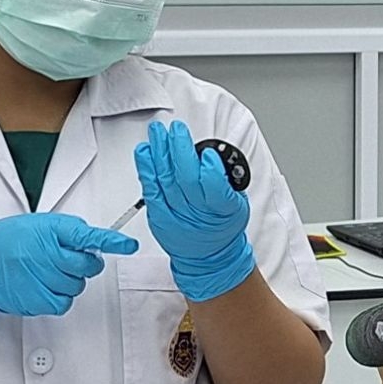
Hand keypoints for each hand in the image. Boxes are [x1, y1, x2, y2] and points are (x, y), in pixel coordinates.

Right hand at [0, 213, 136, 331]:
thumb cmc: (1, 243)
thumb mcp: (33, 225)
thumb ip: (63, 231)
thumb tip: (90, 240)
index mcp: (47, 230)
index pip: (85, 235)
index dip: (111, 241)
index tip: (129, 245)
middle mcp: (45, 253)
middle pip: (88, 265)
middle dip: (83, 264)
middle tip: (61, 260)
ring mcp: (41, 277)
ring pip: (78, 285)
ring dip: (68, 281)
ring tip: (44, 273)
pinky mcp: (36, 299)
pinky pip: (65, 302)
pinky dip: (59, 297)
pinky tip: (42, 287)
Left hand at [135, 119, 253, 301]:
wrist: (209, 255)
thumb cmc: (222, 225)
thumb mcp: (238, 204)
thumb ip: (227, 181)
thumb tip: (211, 154)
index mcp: (224, 209)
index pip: (216, 189)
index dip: (210, 170)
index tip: (207, 154)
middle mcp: (199, 213)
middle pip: (186, 179)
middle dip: (180, 150)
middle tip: (177, 129)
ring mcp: (176, 215)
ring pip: (166, 180)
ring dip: (160, 152)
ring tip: (158, 132)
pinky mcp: (158, 216)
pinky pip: (150, 190)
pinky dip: (146, 169)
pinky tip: (145, 152)